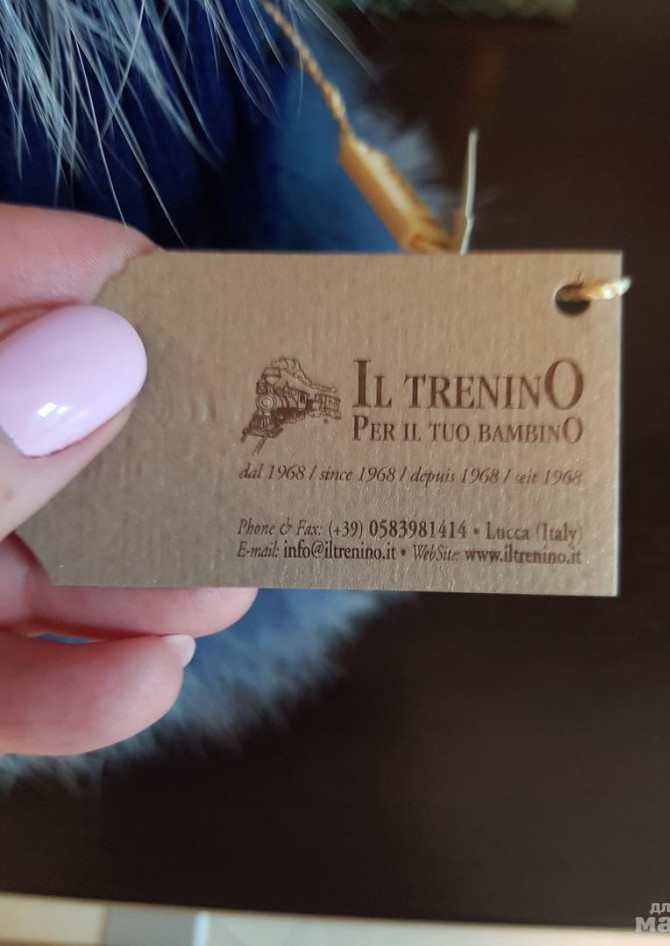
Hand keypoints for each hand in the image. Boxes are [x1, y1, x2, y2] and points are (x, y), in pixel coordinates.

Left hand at [0, 205, 256, 756]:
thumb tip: (97, 356)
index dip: (87, 276)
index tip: (193, 298)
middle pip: (45, 428)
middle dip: (150, 457)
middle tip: (248, 461)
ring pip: (35, 560)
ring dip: (137, 584)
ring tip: (221, 595)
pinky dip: (73, 690)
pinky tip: (144, 681)